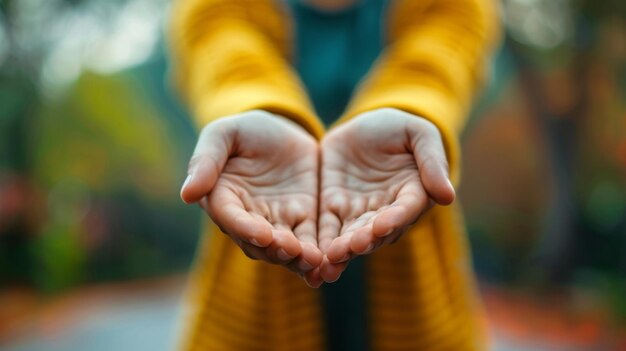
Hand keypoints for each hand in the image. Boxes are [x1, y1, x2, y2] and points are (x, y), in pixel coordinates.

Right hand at [180, 111, 323, 285]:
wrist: (282, 129)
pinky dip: (317, 254)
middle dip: (275, 249)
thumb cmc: (245, 130)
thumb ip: (206, 161)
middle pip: (258, 243)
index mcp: (222, 199)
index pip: (230, 219)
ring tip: (314, 262)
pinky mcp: (302, 219)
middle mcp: (247, 218)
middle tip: (293, 250)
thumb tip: (187, 194)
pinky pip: (309, 240)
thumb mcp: (224, 134)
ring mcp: (276, 222)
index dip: (245, 229)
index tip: (262, 235)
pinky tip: (327, 264)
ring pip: (284, 248)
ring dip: (298, 259)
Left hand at [317, 108, 455, 281]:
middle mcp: (387, 211)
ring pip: (352, 236)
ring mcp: (360, 213)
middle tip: (351, 248)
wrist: (363, 125)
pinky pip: (328, 229)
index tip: (383, 226)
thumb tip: (447, 196)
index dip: (395, 218)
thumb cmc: (398, 128)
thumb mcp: (418, 133)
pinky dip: (321, 243)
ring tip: (330, 260)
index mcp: (413, 193)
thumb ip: (432, 162)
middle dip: (364, 240)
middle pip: (377, 230)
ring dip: (342, 250)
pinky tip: (314, 257)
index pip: (406, 210)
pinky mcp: (334, 209)